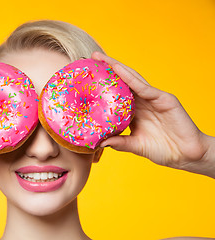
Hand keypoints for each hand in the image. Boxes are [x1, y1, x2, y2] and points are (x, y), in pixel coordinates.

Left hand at [91, 51, 214, 177]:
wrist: (186, 156)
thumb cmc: (163, 150)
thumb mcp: (136, 146)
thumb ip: (120, 143)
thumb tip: (99, 142)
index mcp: (134, 111)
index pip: (116, 94)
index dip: (103, 85)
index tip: (86, 77)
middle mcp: (142, 101)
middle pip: (122, 82)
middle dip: (107, 69)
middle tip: (91, 57)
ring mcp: (153, 98)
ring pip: (132, 79)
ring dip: (117, 67)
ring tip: (101, 58)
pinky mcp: (163, 99)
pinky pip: (144, 87)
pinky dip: (131, 78)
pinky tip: (118, 69)